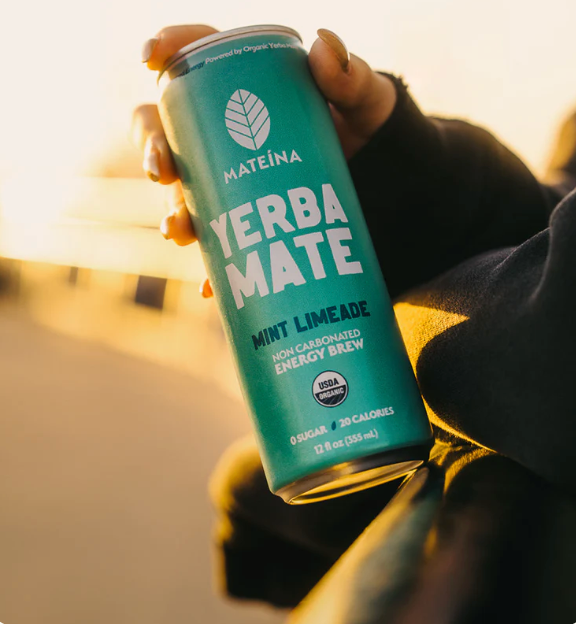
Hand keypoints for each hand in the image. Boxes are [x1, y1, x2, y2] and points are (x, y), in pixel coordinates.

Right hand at [132, 25, 396, 297]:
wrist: (393, 193)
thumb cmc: (374, 135)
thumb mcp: (368, 103)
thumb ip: (352, 77)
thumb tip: (323, 44)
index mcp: (247, 94)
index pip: (197, 65)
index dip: (167, 52)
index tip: (152, 57)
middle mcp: (228, 144)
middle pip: (172, 138)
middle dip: (153, 149)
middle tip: (161, 166)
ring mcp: (236, 190)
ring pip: (186, 200)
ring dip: (173, 216)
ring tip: (179, 230)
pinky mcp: (251, 231)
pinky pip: (222, 254)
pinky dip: (213, 274)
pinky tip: (210, 285)